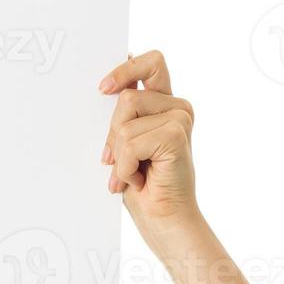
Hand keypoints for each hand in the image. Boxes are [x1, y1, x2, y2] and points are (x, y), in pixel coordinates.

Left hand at [99, 50, 197, 238]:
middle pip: (126, 99)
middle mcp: (177, 108)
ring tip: (133, 173)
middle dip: (112, 135)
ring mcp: (180, 119)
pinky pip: (130, 143)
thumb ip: (122, 117)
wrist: (163, 220)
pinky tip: (139, 179)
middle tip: (116, 162)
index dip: (126, 69)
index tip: (103, 89)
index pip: (151, 63)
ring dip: (119, 156)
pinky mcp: (176, 135)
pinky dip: (125, 167)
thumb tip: (108, 89)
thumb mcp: (125, 145)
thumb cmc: (143, 187)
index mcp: (164, 105)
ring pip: (124, 123)